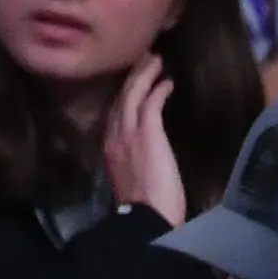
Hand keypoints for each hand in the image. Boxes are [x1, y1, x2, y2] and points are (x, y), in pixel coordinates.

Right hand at [100, 56, 187, 227]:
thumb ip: (135, 162)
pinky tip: (167, 81)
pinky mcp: (147, 132)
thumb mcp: (132, 180)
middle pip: (120, 99)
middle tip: (143, 59)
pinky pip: (150, 102)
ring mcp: (129, 134)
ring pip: (133, 95)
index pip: (113, 115)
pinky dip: (158, 89)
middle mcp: (113, 138)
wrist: (147, 219)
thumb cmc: (145, 209)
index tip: (133, 82)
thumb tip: (145, 154)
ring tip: (155, 60)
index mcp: (109, 151)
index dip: (123, 96)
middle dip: (132, 78)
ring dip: (144, 75)